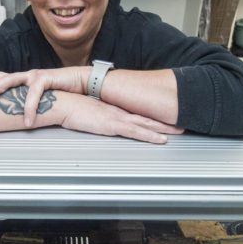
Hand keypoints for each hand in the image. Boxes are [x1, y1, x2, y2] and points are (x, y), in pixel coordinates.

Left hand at [0, 67, 89, 126]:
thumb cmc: (62, 92)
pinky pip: (33, 94)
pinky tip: (28, 121)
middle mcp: (25, 76)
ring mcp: (34, 76)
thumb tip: (14, 117)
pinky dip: (29, 109)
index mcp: (22, 81)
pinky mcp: (46, 78)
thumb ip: (27, 104)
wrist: (83, 83)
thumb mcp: (40, 100)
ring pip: (9, 79)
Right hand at [58, 93, 182, 144]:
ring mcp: (117, 117)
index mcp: (113, 107)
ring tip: (178, 131)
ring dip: (163, 128)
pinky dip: (150, 136)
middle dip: (164, 121)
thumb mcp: (86, 111)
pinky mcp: (113, 125)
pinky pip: (136, 132)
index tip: (164, 116)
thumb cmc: (69, 106)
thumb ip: (96, 115)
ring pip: (146, 124)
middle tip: (181, 123)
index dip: (152, 114)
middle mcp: (118, 110)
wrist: (61, 102)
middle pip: (146, 117)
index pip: (137, 111)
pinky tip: (160, 140)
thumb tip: (99, 118)